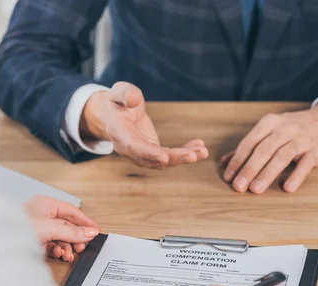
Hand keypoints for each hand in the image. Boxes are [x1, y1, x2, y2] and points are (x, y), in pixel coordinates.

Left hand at [24, 195, 100, 261]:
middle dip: (76, 237)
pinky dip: (57, 250)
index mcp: (46, 204)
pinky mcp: (34, 240)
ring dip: (67, 246)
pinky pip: (52, 245)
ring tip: (70, 254)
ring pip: (60, 237)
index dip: (85, 221)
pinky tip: (59, 255)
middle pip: (67, 226)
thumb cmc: (18, 228)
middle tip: (83, 246)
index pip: (71, 211)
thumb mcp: (51, 229)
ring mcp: (38, 228)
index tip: (96, 230)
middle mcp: (42, 214)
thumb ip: (73, 232)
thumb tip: (90, 232)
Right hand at [81, 82, 208, 167]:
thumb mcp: (118, 92)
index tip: (164, 157)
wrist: (114, 115)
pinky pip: (170, 157)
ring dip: (184, 158)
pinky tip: (200, 146)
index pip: (134, 146)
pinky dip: (185, 153)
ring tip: (203, 151)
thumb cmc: (117, 102)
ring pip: (163, 161)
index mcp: (119, 133)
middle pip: (152, 159)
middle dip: (174, 158)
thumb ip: (125, 94)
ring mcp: (142, 154)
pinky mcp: (153, 153)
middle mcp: (130, 149)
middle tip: (194, 155)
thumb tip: (134, 99)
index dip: (149, 153)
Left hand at [222, 103, 317, 193]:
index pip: (250, 142)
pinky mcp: (317, 150)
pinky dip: (296, 175)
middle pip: (263, 149)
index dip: (237, 160)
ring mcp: (302, 138)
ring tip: (255, 190)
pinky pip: (305, 163)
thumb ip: (248, 146)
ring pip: (282, 156)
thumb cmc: (293, 130)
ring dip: (267, 174)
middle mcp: (285, 128)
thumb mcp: (270, 131)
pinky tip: (287, 188)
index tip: (229, 177)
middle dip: (249, 169)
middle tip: (239, 187)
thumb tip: (224, 162)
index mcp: (269, 123)